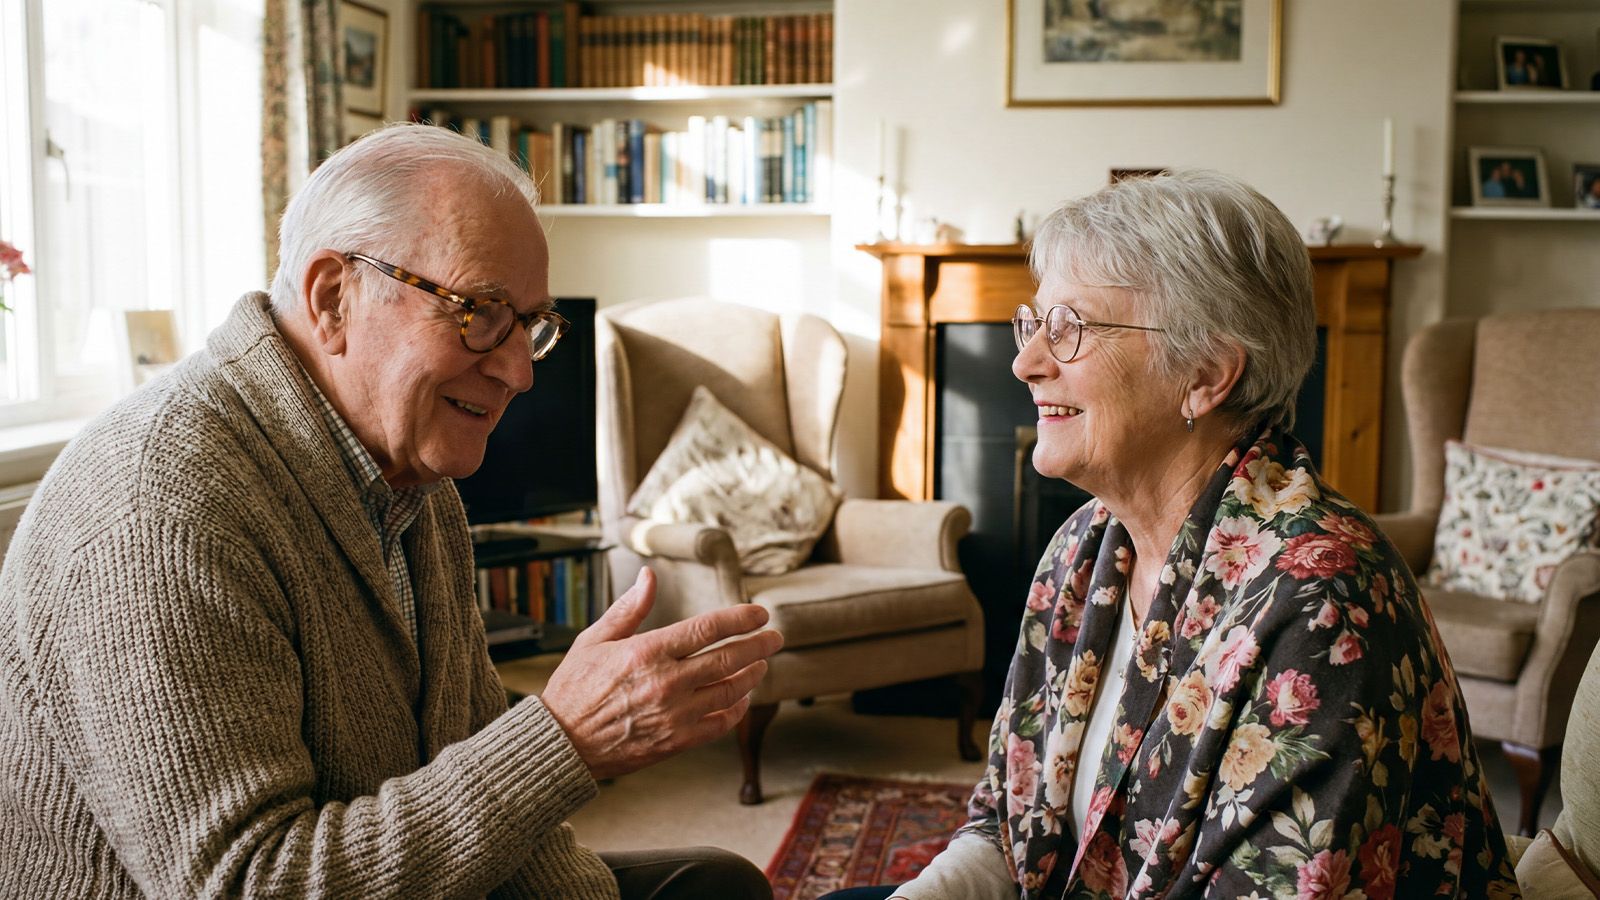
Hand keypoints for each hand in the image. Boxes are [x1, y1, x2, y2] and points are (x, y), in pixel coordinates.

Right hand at [540, 567, 782, 778]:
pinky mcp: (676, 741)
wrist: (562, 744)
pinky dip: (736, 708)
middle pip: (729, 659)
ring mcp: (674, 714)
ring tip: (761, 663)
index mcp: (647, 651)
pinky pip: (720, 723)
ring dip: (752, 674)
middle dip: (758, 645)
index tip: (760, 612)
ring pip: (730, 691)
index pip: (707, 629)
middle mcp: (666, 682)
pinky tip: (741, 698)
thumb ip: (628, 608)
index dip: (740, 618)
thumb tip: (649, 576)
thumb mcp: (594, 640)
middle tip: (775, 637)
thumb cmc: (575, 688)